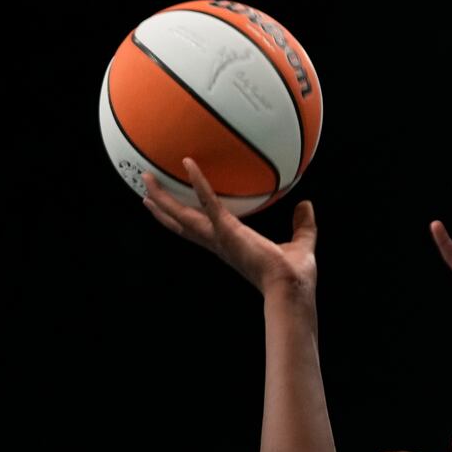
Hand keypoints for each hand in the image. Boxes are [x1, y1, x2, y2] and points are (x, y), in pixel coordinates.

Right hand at [142, 159, 316, 299]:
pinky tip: (189, 163)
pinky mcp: (228, 230)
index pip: (200, 233)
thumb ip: (302, 225)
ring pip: (182, 215)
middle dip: (163, 210)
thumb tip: (307, 205)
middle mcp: (219, 243)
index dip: (182, 222)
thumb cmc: (295, 276)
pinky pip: (209, 202)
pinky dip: (199, 182)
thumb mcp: (301, 244)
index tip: (168, 212)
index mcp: (230, 247)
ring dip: (164, 197)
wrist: (292, 288)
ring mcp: (220, 237)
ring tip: (146, 178)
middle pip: (182, 225)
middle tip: (145, 194)